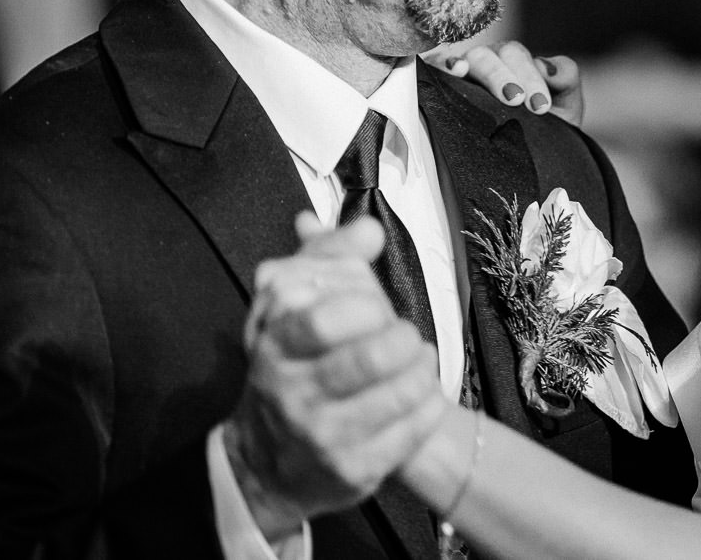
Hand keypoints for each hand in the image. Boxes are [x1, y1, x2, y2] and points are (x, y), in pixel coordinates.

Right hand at [227, 215, 448, 535]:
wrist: (269, 459)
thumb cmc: (295, 365)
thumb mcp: (293, 304)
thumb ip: (330, 256)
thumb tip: (369, 230)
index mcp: (274, 347)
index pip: (320, 321)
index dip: (363, 306)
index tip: (376, 306)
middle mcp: (292, 395)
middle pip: (370, 358)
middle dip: (404, 339)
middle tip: (407, 335)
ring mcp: (323, 437)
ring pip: (400, 395)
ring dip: (424, 370)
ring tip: (421, 360)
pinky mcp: (354, 470)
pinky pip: (413, 431)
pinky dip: (430, 405)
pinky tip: (423, 394)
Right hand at [425, 40, 583, 125]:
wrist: (530, 159)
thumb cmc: (545, 128)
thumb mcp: (564, 105)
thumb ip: (566, 79)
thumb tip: (546, 66)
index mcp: (517, 62)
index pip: (520, 57)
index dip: (531, 77)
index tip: (540, 106)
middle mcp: (491, 61)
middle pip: (496, 54)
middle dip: (506, 76)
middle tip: (518, 101)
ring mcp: (467, 72)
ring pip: (473, 58)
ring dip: (485, 73)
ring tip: (493, 90)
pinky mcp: (443, 84)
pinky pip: (438, 66)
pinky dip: (444, 63)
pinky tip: (455, 70)